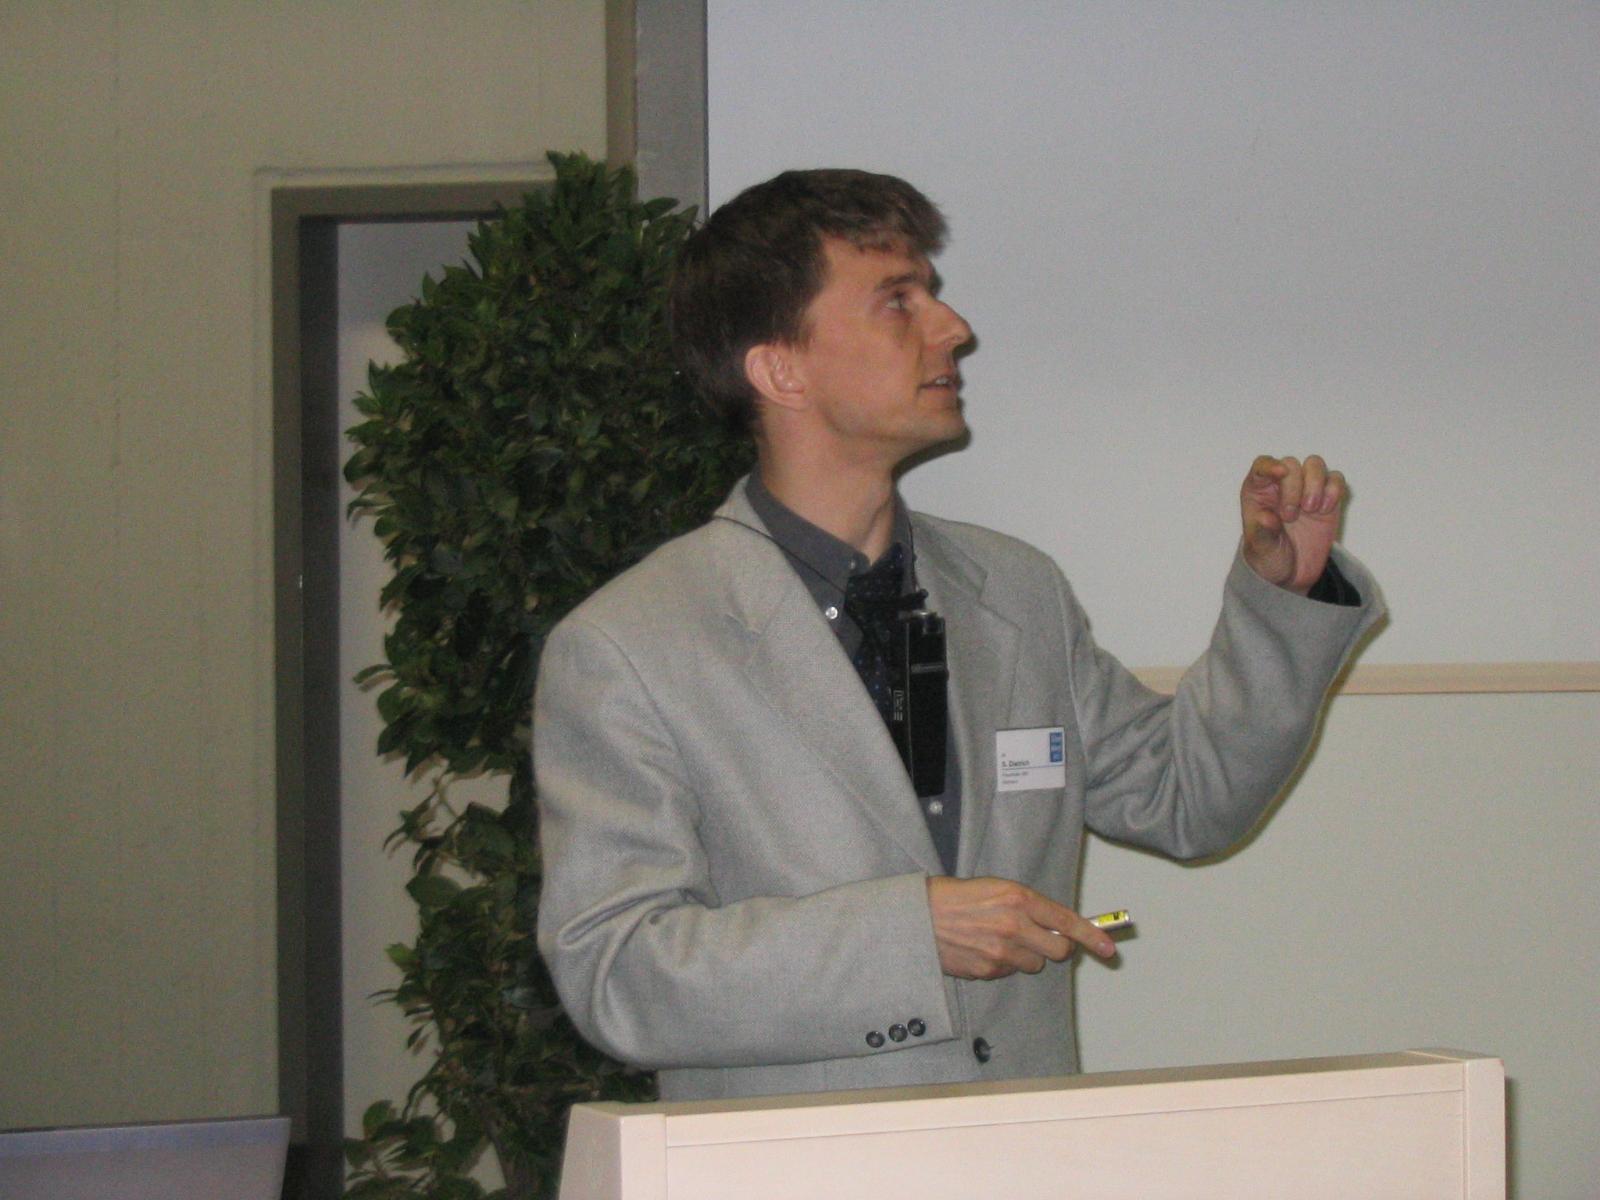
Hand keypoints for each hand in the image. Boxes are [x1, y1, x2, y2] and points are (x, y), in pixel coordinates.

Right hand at [927, 876, 1115, 980]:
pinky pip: (1009, 972)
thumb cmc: (955, 897)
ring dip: (1025, 955)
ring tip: (998, 939)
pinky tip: (982, 949)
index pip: (1066, 920)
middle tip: (1040, 938)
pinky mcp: (988, 970)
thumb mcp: (995, 888)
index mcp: (1018, 898)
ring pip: (1034, 964)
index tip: (1108, 948)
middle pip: (1058, 949)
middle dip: (1055, 946)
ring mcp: (1001, 952)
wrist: (918, 916)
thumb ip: (1026, 905)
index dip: (1092, 936)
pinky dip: (1002, 964)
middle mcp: (1014, 926)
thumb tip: (1053, 924)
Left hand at [1240, 454, 1346, 593]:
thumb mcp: (1261, 549)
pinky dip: (1334, 490)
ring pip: (1314, 465)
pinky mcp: (1327, 497)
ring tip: (1311, 510)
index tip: (1281, 473)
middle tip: (1291, 516)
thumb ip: (1263, 533)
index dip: (1270, 465)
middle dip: (1294, 487)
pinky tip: (1326, 509)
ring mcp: (1306, 489)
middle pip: (1291, 464)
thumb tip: (1265, 517)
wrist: (1291, 573)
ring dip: (1315, 483)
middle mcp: (1281, 485)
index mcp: (1258, 491)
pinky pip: (1336, 479)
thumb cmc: (1269, 555)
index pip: (1262, 465)